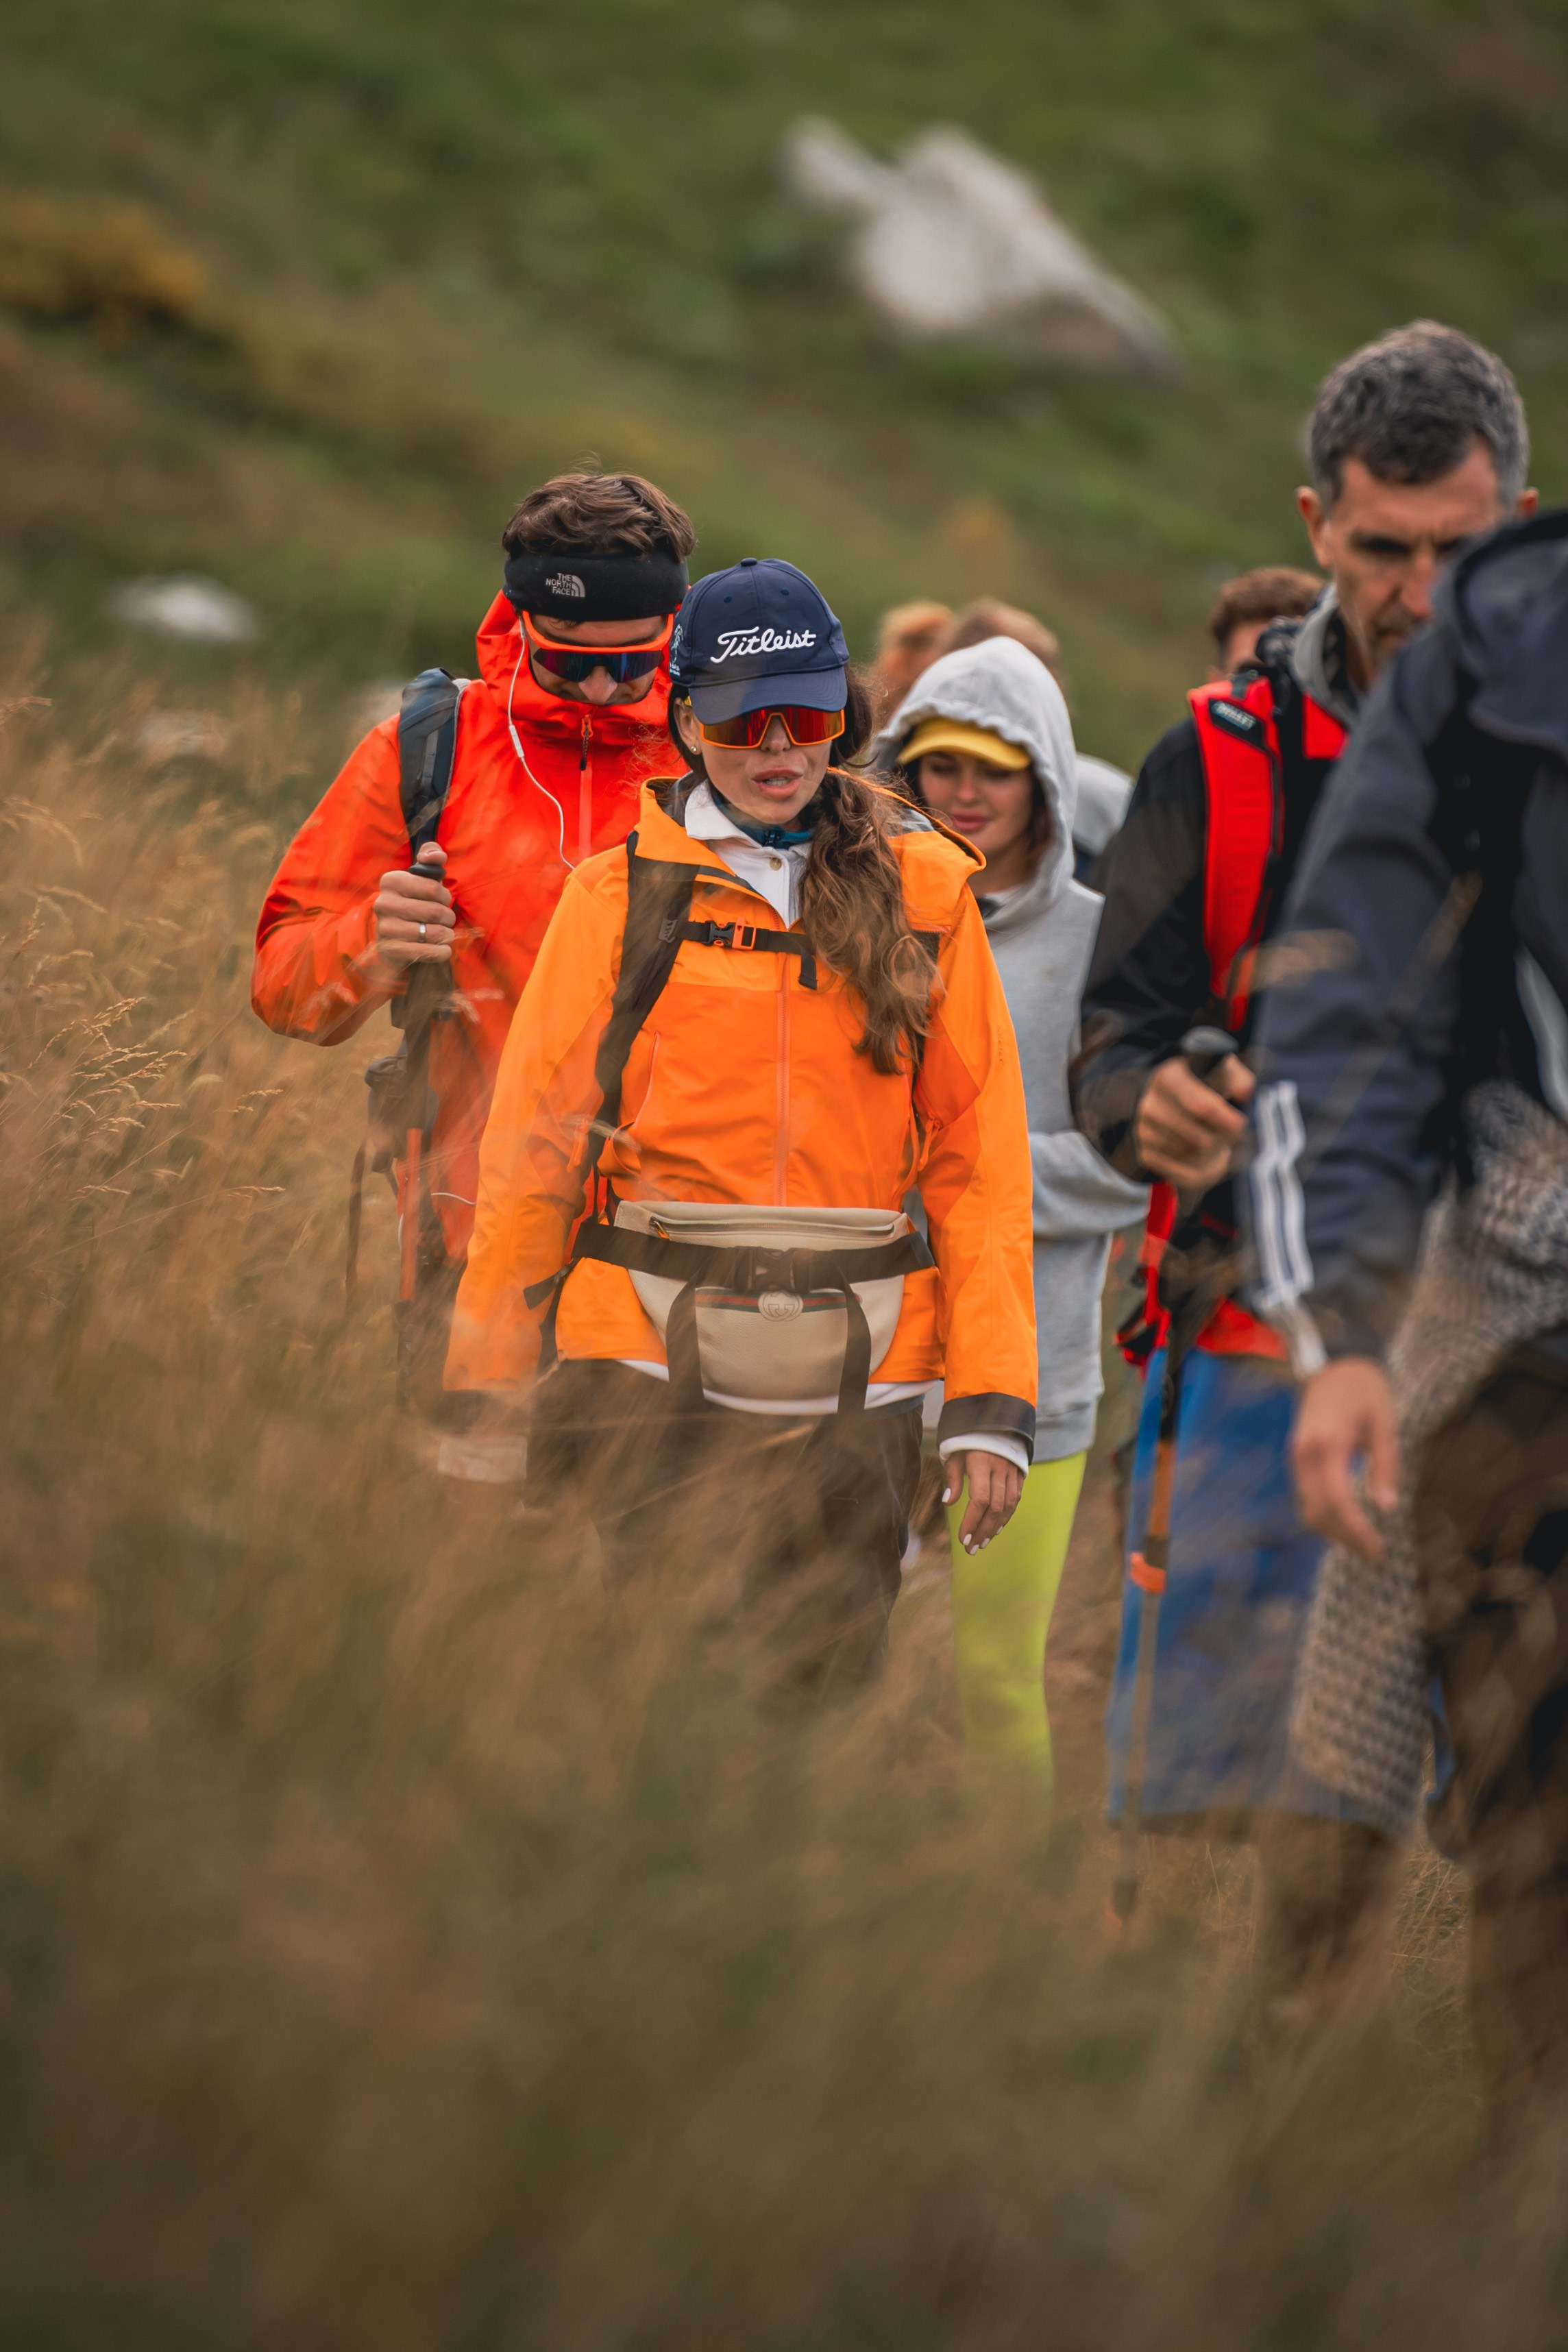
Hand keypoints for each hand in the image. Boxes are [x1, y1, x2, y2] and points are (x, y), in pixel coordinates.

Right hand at [372, 846, 454, 972]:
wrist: (392, 937)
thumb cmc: (412, 902)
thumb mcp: (420, 878)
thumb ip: (429, 859)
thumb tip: (439, 856)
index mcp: (391, 881)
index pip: (433, 887)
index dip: (444, 896)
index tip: (443, 900)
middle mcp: (383, 903)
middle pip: (435, 911)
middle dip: (448, 917)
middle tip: (447, 920)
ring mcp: (385, 927)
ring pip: (432, 932)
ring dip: (445, 935)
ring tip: (444, 934)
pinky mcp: (390, 949)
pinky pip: (425, 951)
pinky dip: (440, 952)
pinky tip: (443, 950)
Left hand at [943, 1449, 1024, 1553]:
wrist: (996, 1419)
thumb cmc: (969, 1439)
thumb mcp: (955, 1454)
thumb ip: (953, 1477)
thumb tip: (948, 1502)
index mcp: (981, 1462)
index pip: (979, 1499)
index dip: (972, 1521)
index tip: (963, 1538)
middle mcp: (1000, 1468)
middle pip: (995, 1507)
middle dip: (983, 1530)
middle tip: (972, 1548)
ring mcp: (1012, 1471)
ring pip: (1007, 1506)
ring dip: (995, 1527)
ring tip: (982, 1542)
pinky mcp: (1020, 1473)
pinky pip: (1015, 1499)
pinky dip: (1006, 1516)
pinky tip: (995, 1528)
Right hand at [1134, 1053, 1253, 1190]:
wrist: (1169, 1095)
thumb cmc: (1203, 1082)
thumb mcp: (1220, 1071)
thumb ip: (1237, 1077)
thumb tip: (1245, 1091)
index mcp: (1168, 1078)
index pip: (1201, 1108)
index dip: (1227, 1121)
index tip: (1240, 1125)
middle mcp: (1151, 1106)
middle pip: (1200, 1141)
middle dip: (1222, 1141)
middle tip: (1231, 1133)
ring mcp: (1145, 1133)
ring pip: (1194, 1159)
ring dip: (1215, 1155)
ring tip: (1220, 1141)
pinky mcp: (1146, 1154)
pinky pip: (1184, 1176)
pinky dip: (1206, 1172)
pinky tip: (1213, 1160)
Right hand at [1291, 1356, 1399, 1560]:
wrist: (1331, 1368)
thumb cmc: (1364, 1392)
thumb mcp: (1384, 1424)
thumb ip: (1386, 1466)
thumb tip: (1387, 1508)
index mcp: (1328, 1444)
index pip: (1337, 1501)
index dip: (1356, 1530)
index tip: (1377, 1549)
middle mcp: (1305, 1455)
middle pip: (1319, 1512)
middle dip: (1345, 1538)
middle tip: (1375, 1553)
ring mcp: (1296, 1458)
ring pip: (1308, 1509)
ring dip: (1333, 1532)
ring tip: (1363, 1543)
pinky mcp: (1297, 1460)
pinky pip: (1306, 1498)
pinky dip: (1325, 1517)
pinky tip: (1348, 1523)